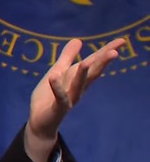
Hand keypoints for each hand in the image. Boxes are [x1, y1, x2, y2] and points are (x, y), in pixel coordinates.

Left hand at [24, 38, 124, 161]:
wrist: (40, 121)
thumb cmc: (49, 95)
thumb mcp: (57, 71)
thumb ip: (67, 57)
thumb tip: (78, 40)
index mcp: (78, 78)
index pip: (95, 62)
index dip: (106, 51)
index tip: (122, 41)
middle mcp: (78, 88)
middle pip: (92, 74)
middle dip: (102, 63)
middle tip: (115, 52)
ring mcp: (69, 98)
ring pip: (78, 86)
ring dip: (83, 75)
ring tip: (88, 62)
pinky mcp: (58, 108)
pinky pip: (59, 97)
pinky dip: (57, 88)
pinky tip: (54, 76)